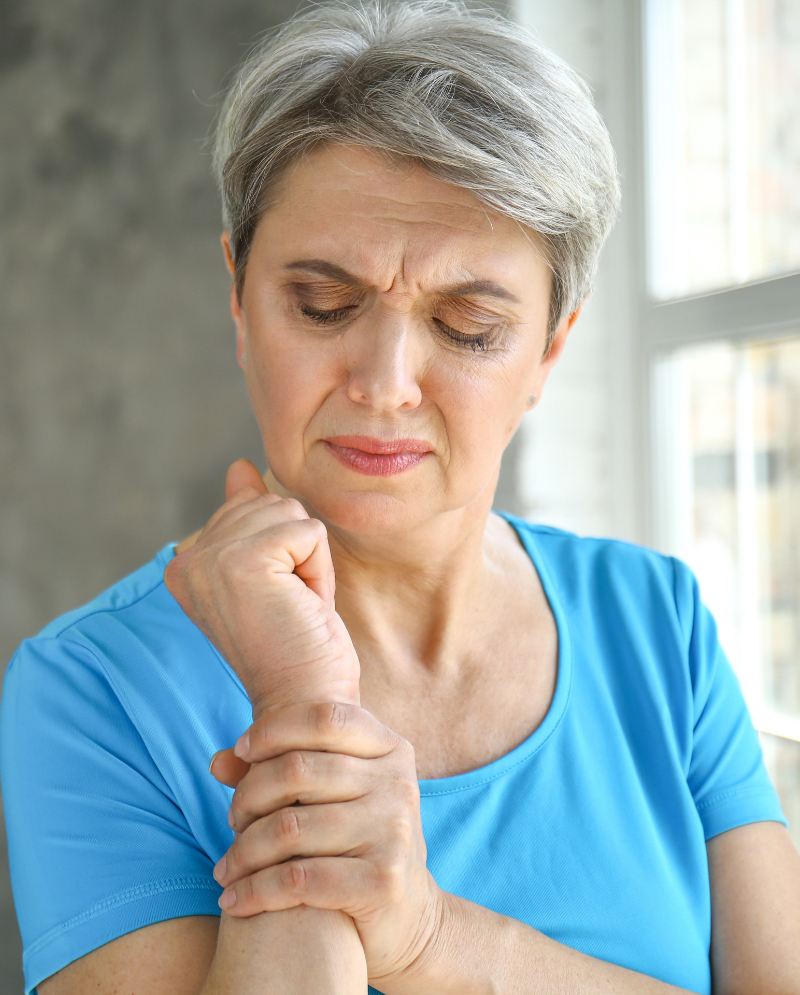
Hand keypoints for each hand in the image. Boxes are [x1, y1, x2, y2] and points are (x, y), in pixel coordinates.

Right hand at [164, 460, 359, 713]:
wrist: (304, 705)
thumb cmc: (296, 648)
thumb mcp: (272, 575)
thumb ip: (248, 519)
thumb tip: (238, 467)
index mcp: (185, 565)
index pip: (249, 508)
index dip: (280, 553)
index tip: (272, 605)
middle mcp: (188, 560)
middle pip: (271, 504)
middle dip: (296, 553)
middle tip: (287, 609)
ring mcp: (213, 559)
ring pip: (291, 514)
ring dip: (309, 562)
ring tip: (294, 609)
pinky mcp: (244, 561)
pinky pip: (309, 532)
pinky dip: (320, 571)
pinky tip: (303, 607)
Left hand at [209, 701, 442, 987]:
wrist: (405, 912)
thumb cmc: (353, 839)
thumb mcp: (328, 794)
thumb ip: (275, 768)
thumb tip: (217, 762)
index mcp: (390, 749)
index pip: (325, 718)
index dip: (275, 728)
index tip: (240, 751)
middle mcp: (399, 784)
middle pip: (298, 770)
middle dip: (249, 795)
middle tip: (233, 820)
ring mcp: (394, 831)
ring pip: (290, 828)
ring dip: (244, 851)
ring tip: (226, 867)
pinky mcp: (383, 881)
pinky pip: (298, 879)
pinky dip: (255, 890)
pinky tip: (234, 900)